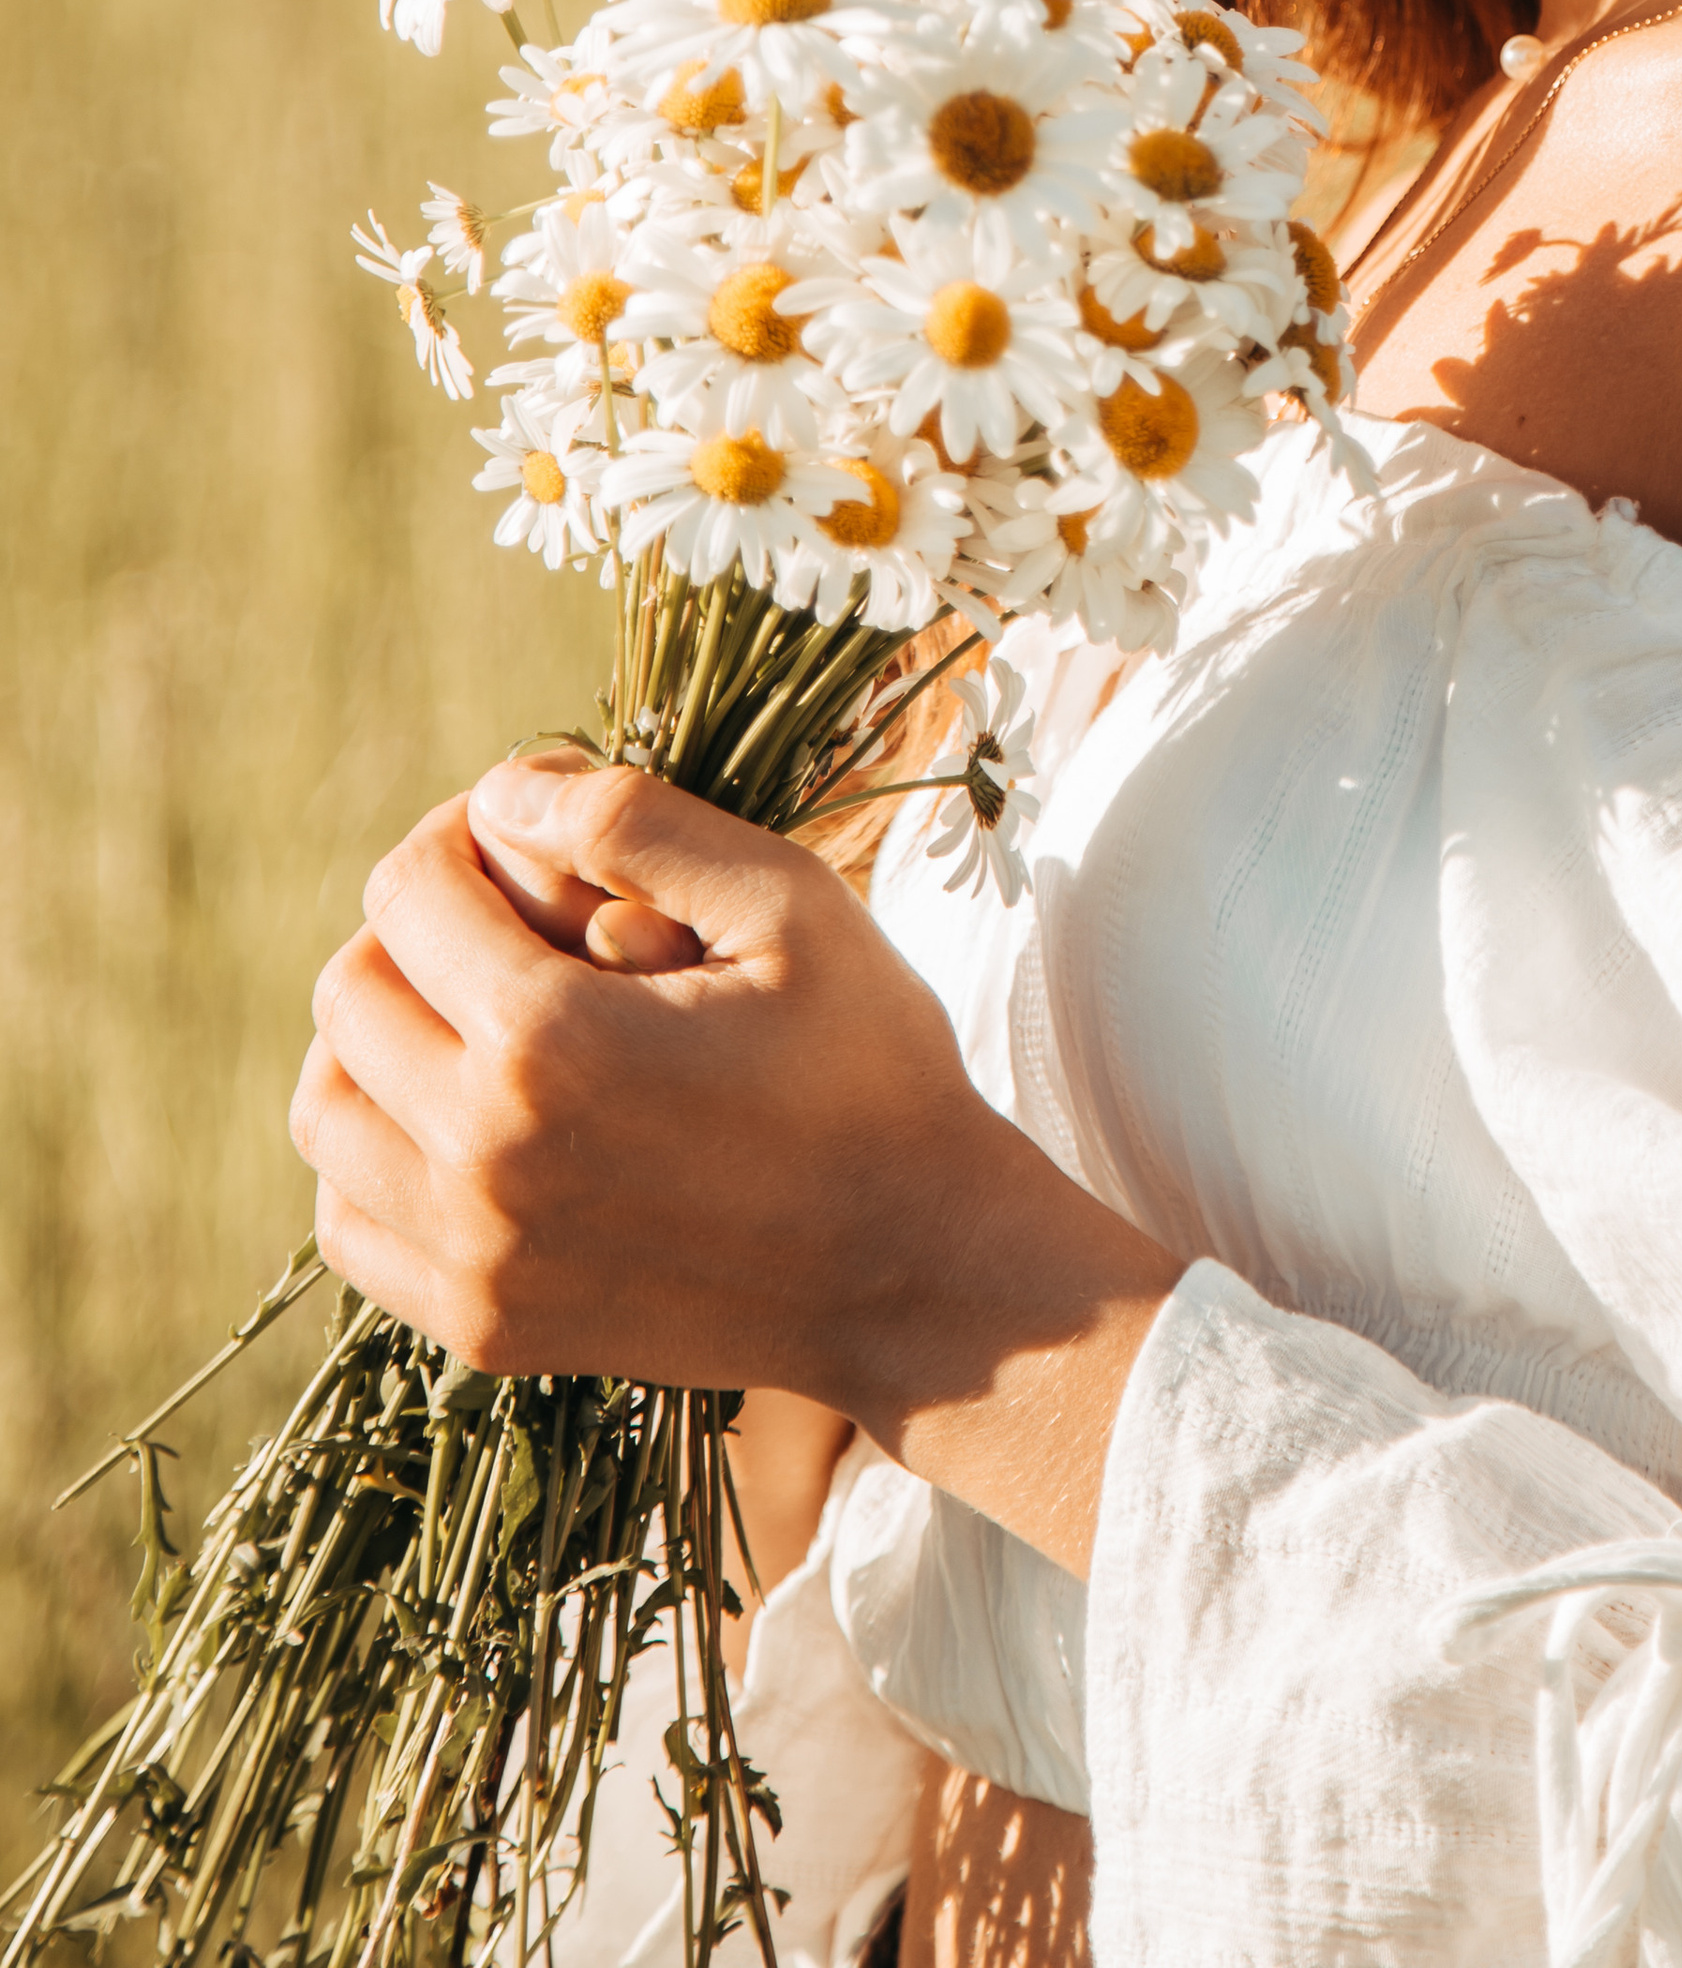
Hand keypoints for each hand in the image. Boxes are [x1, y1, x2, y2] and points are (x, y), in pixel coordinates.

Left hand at [292, 760, 1180, 1573]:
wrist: (918, 1271)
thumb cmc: (870, 1068)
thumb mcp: (786, 901)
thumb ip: (636, 820)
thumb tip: (504, 789)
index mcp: (548, 1041)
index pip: (406, 892)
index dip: (459, 832)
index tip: (525, 833)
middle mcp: (482, 1158)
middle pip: (348, 995)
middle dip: (416, 926)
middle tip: (509, 914)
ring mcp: (475, 1258)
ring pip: (327, 1112)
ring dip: (379, 1040)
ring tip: (476, 1011)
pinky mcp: (485, 1327)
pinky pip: (350, 1223)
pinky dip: (378, 1155)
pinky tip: (468, 1119)